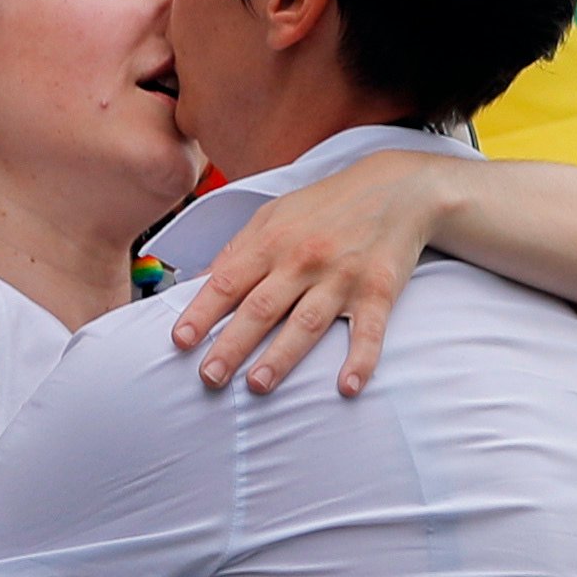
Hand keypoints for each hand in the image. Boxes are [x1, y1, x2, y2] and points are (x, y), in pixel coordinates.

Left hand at [171, 149, 444, 396]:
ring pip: (307, 322)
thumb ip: (236, 251)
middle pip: (261, 307)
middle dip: (233, 344)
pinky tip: (348, 387)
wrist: (395, 189)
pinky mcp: (379, 290)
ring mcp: (342, 277)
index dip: (202, 312)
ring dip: (282, 356)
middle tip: (209, 378)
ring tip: (257, 385)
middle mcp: (304, 259)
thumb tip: (197, 284)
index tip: (180, 342)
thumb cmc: (324, 207)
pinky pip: (370, 330)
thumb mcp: (273, 216)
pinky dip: (361, 359)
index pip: (228, 281)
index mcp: (272, 242)